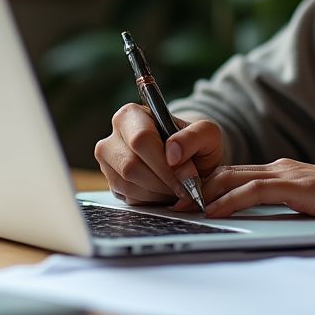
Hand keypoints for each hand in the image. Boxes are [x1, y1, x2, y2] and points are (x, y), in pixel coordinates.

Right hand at [94, 103, 223, 204]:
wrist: (187, 157)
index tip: (186, 176)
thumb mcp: (206, 133)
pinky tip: (165, 191)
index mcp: (132, 114)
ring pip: (128, 184)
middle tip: (184, 187)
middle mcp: (114, 136)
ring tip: (177, 188)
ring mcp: (109, 161)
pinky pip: (128, 198)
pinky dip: (151, 200)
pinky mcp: (112, 183)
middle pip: (131, 165)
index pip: (141, 140)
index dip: (163, 163)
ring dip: (158, 192)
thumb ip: (194, 137)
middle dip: (162, 181)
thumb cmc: (193, 142)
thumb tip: (172, 153)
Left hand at [175, 158, 314, 224]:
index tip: (180, 198)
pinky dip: (230, 199)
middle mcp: (280, 167)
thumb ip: (285, 205)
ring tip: (181, 206)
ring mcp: (288, 173)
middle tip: (168, 201)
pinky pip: (255, 190)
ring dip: (203, 192)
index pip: (233, 173)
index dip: (204, 183)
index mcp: (282, 171)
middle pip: (225, 171)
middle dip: (194, 185)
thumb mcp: (310, 204)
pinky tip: (214, 210)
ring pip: (234, 176)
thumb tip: (258, 218)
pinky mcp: (297, 186)